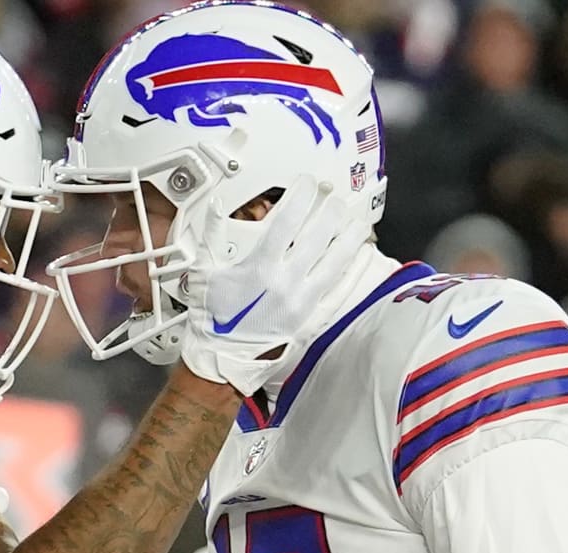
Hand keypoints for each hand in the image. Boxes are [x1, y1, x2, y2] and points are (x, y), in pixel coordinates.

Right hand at [180, 175, 369, 394]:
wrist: (221, 355)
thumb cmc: (212, 315)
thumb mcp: (205, 270)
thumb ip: (212, 234)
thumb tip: (217, 206)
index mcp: (259, 265)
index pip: (288, 218)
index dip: (301, 194)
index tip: (307, 184)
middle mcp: (285, 279)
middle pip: (319, 234)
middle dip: (330, 209)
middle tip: (333, 198)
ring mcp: (302, 299)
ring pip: (337, 259)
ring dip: (350, 236)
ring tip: (356, 220)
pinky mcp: (311, 316)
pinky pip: (340, 290)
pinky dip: (354, 271)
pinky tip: (362, 256)